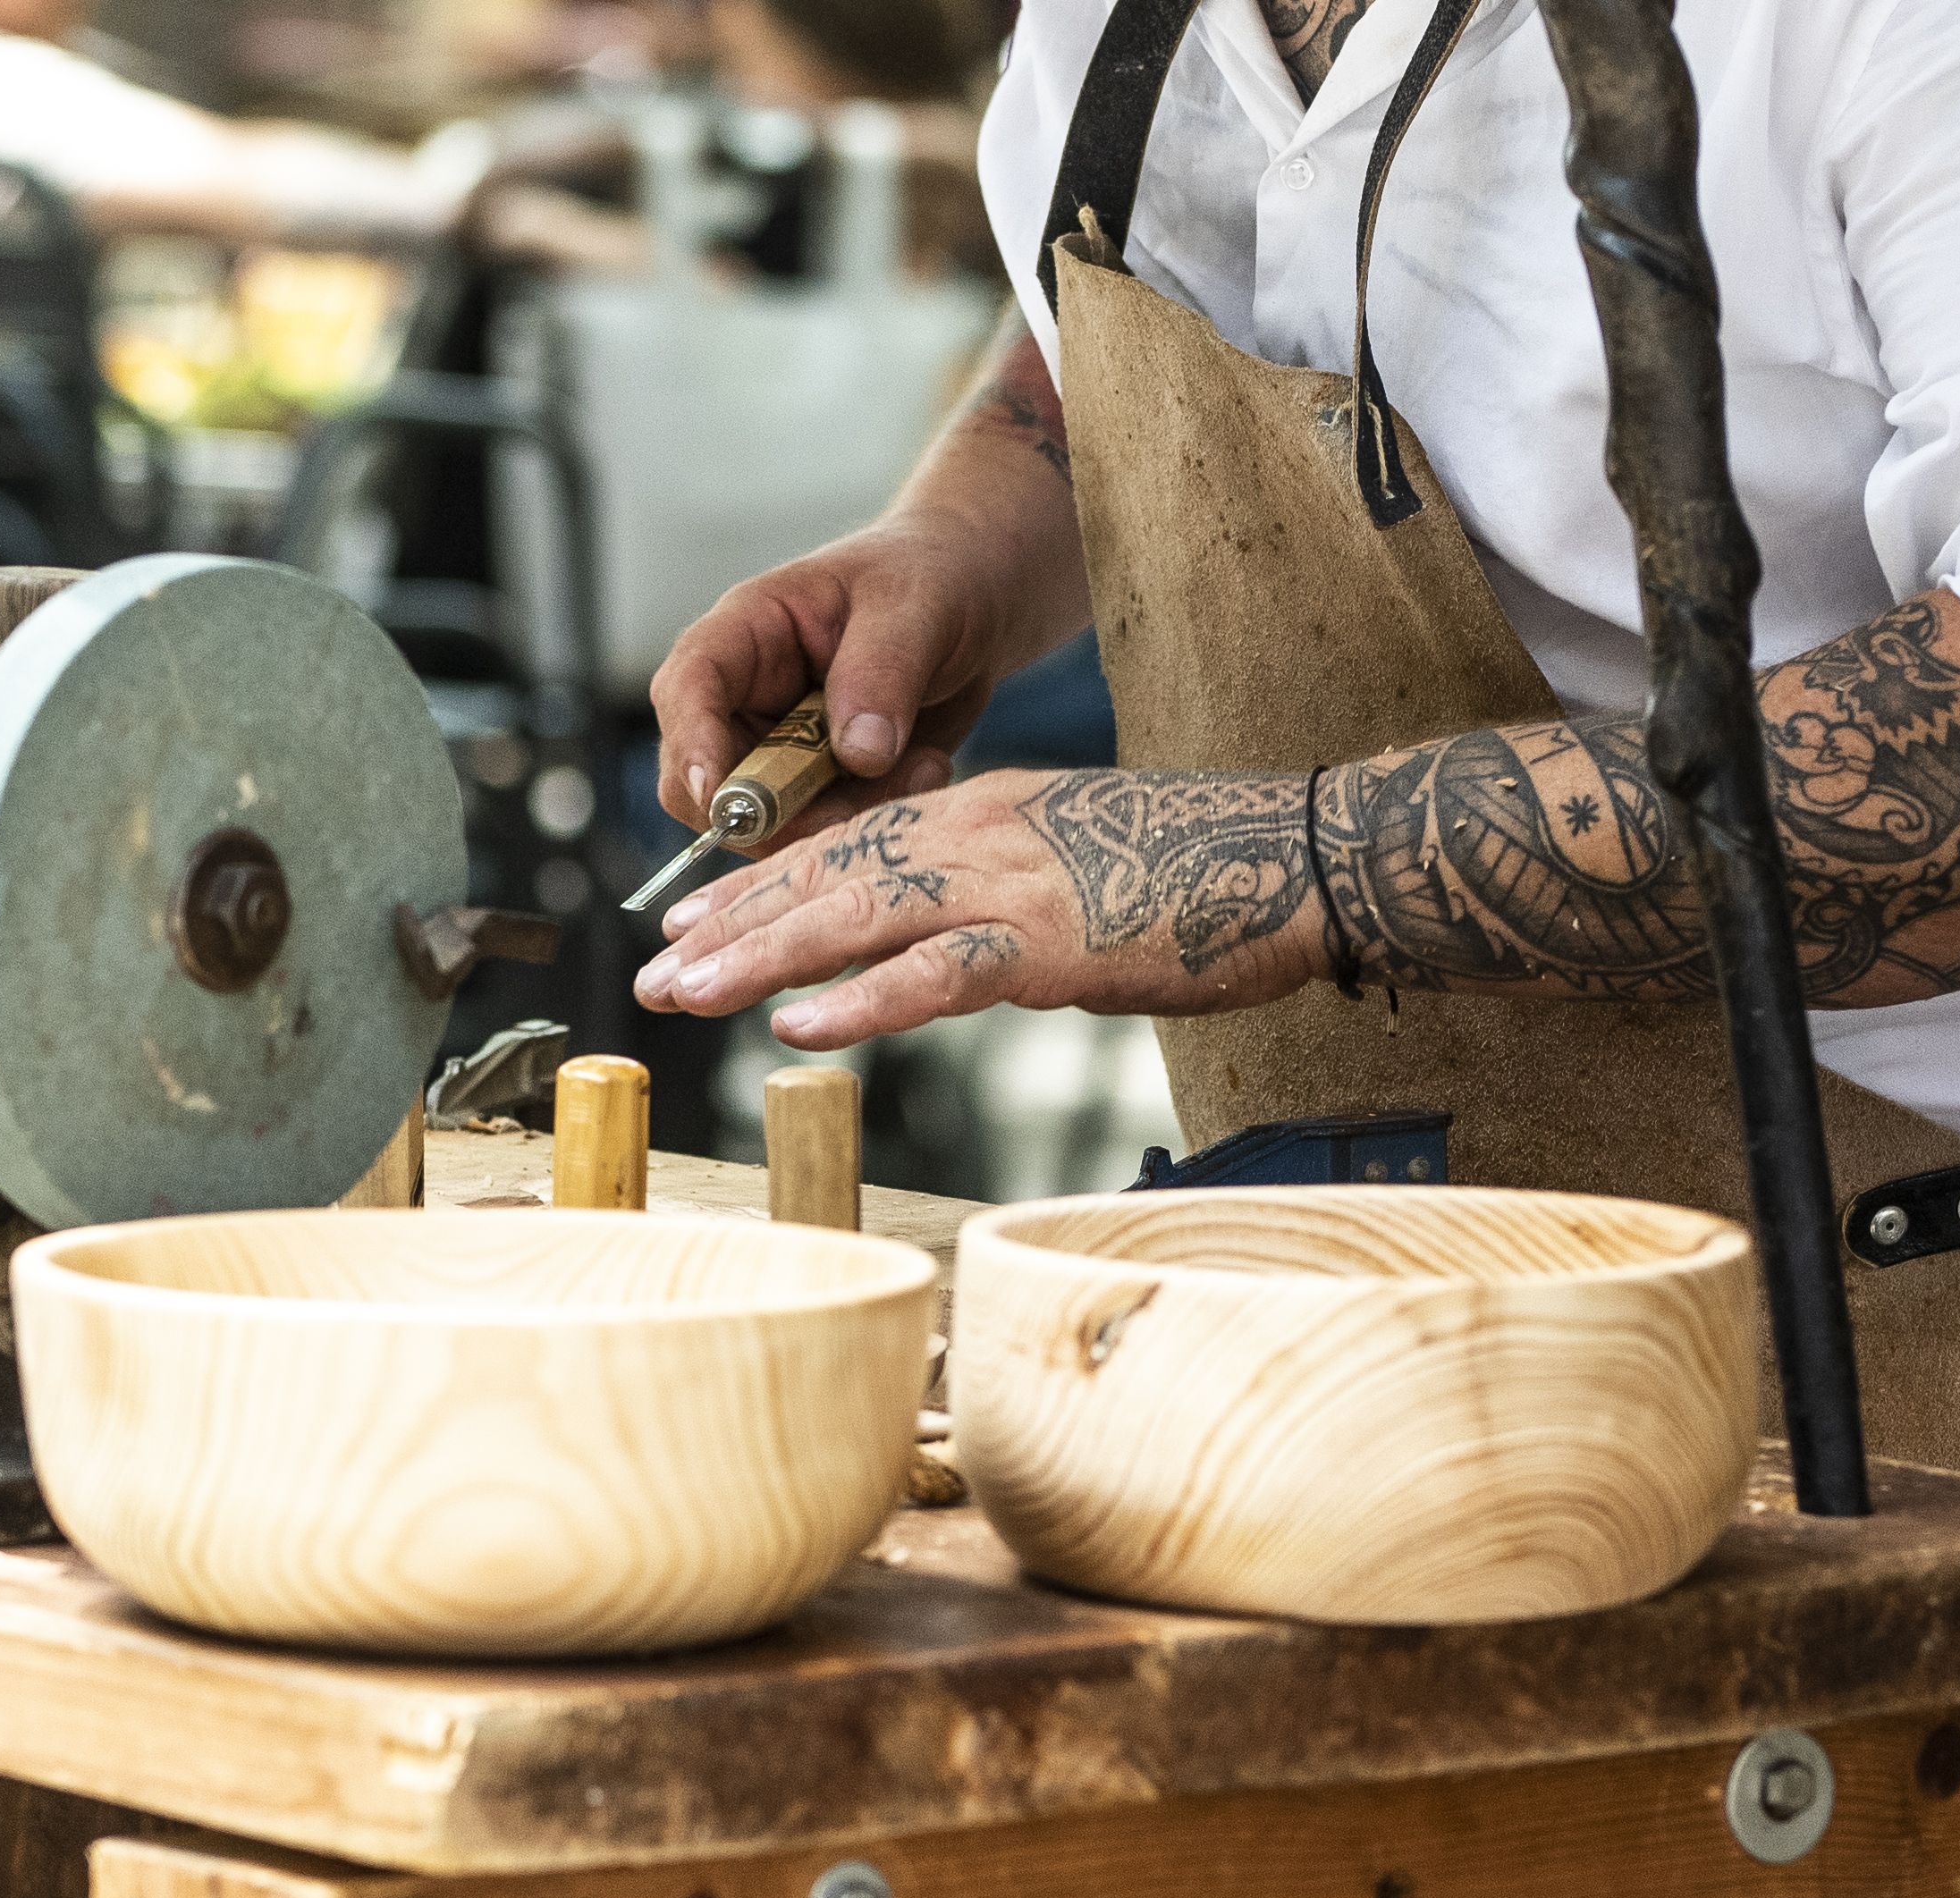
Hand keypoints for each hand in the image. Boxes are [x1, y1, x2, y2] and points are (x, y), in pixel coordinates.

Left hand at [634, 768, 1330, 1048]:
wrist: (1304, 857)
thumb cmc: (1209, 875)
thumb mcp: (1080, 870)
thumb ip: (1005, 899)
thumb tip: (955, 951)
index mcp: (988, 811)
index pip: (850, 843)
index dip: (765, 883)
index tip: (695, 918)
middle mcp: (980, 832)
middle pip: (828, 874)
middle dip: (732, 924)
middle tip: (654, 969)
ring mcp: (1010, 883)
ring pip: (854, 916)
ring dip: (760, 958)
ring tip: (683, 992)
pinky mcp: (1049, 942)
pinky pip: (935, 974)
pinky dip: (861, 1001)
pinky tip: (797, 1024)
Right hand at [649, 506, 1083, 847]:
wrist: (975, 603)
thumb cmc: (932, 577)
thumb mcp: (916, 606)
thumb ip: (883, 672)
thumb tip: (857, 755)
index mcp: (748, 632)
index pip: (688, 687)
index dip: (691, 744)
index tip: (720, 795)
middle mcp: (747, 697)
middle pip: (708, 781)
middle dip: (777, 812)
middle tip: (861, 800)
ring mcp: (779, 749)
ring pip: (769, 823)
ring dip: (843, 817)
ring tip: (923, 768)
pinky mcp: (819, 788)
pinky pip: (823, 832)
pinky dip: (873, 818)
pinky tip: (927, 769)